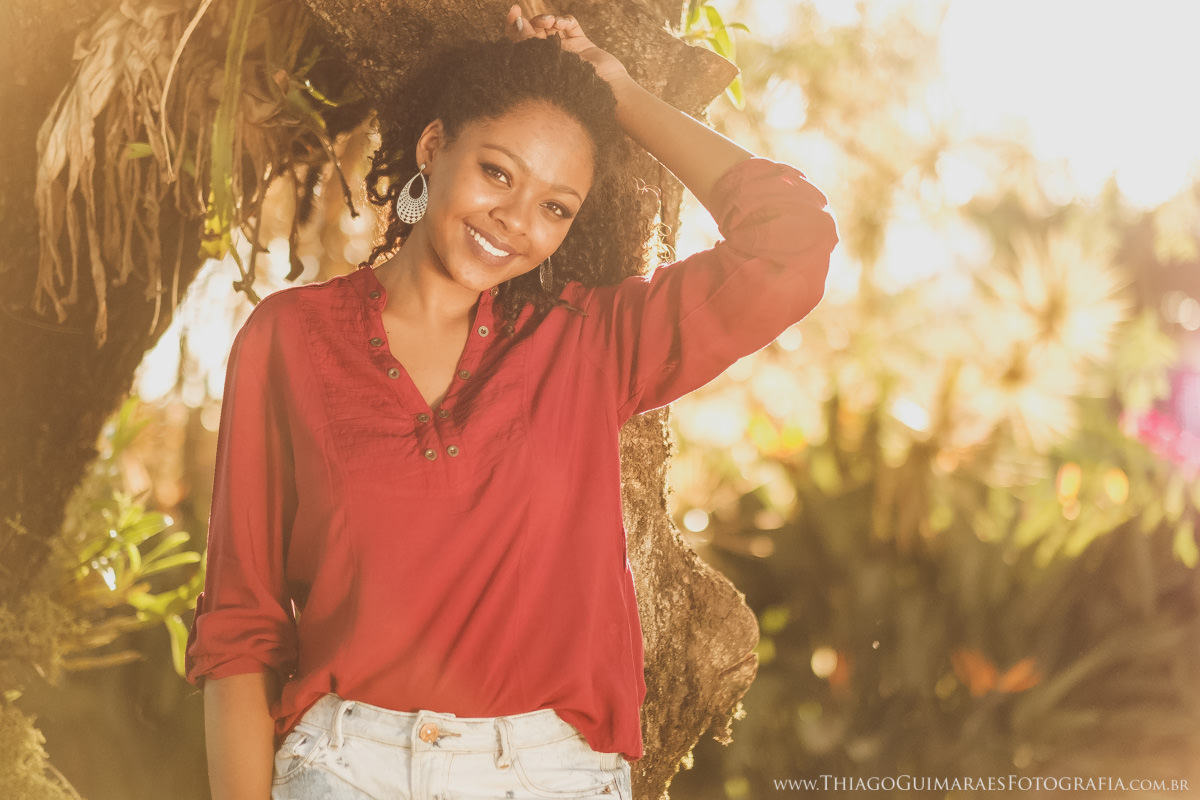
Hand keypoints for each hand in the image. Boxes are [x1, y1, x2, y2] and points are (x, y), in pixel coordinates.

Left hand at [504, 4, 630, 86]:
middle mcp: (549, 61)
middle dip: (529, 21)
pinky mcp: (582, 45)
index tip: (514, 13)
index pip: (519, 46)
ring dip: (546, 19)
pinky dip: (565, 20)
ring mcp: (566, 51)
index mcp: (536, 72)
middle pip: (533, 33)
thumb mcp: (543, 66)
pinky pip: (570, 25)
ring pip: (550, 27)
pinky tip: (563, 24)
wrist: (606, 94)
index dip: (512, 27)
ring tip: (550, 22)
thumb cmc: (572, 90)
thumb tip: (518, 23)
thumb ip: (528, 44)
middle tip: (524, 14)